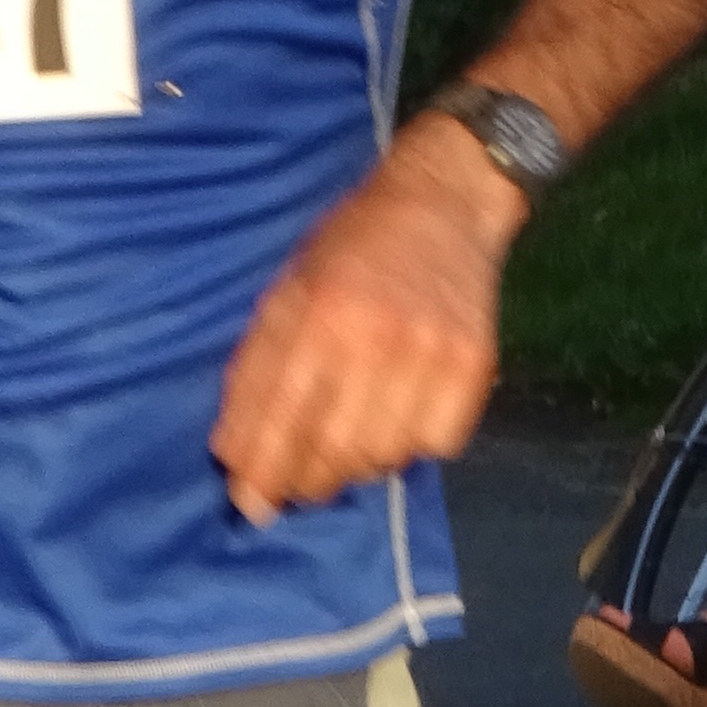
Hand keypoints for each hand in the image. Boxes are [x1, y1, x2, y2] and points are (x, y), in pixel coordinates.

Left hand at [212, 117, 518, 520]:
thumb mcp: (285, 292)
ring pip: (385, 456)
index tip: (251, 504)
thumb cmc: (349, 246)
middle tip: (299, 483)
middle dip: (307, 481)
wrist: (443, 202)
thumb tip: (233, 456)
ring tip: (348, 441)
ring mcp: (431, 353)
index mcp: (318, 314)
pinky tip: (399, 418)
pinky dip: (412, 446)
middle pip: (334, 450)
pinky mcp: (473, 365)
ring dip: (358, 466)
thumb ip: (254, 372)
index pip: (282, 418)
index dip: (263, 473)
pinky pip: (437, 445)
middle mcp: (376, 337)